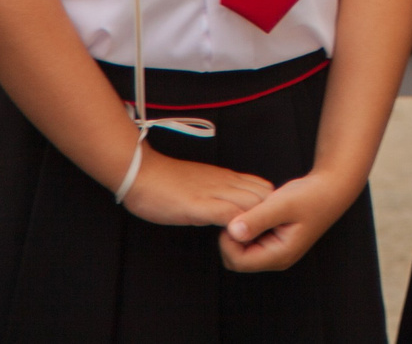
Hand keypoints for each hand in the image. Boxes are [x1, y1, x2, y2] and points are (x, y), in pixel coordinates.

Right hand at [120, 146, 274, 228]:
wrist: (140, 172)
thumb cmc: (166, 180)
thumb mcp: (202, 181)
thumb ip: (220, 190)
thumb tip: (232, 205)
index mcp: (227, 177)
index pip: (265, 188)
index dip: (271, 207)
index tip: (268, 225)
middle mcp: (226, 183)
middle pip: (266, 197)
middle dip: (271, 217)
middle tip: (265, 236)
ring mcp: (214, 192)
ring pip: (253, 203)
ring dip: (257, 223)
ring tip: (253, 240)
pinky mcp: (199, 205)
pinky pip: (229, 213)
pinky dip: (237, 227)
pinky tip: (234, 238)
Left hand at [220, 166, 359, 271]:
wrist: (331, 189)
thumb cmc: (311, 196)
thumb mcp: (283, 205)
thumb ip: (257, 219)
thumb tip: (232, 231)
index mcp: (280, 255)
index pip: (238, 261)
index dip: (228, 241)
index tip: (233, 217)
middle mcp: (276, 258)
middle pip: (237, 260)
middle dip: (231, 239)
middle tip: (239, 213)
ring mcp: (275, 251)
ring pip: (242, 250)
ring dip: (239, 232)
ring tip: (249, 210)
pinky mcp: (274, 241)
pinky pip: (250, 240)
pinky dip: (247, 227)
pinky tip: (255, 210)